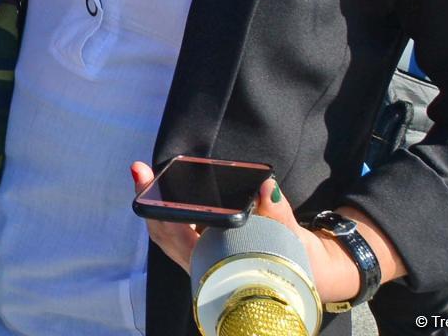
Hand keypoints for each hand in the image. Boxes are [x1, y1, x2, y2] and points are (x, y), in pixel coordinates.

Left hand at [127, 166, 397, 302]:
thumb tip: (266, 183)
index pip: (178, 236)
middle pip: (163, 233)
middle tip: (141, 170)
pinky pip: (175, 234)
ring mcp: (199, 261)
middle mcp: (203, 266)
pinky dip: (168, 212)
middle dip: (150, 200)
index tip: (151, 182)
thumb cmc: (295, 260)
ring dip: (155, 206)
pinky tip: (167, 192)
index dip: (163, 210)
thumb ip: (276, 211)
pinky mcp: (203, 254)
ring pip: (165, 234)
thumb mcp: (289, 237)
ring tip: (146, 176)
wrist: (306, 277)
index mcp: (218, 266)